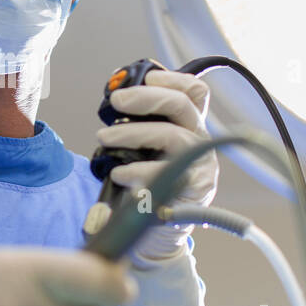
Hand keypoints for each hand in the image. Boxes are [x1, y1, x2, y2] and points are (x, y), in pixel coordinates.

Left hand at [97, 68, 218, 262]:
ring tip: (104, 137)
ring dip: (132, 133)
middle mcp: (200, 140)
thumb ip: (140, 123)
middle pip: (183, 105)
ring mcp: (202, 165)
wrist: (159, 229)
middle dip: (146, 97)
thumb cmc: (149, 181)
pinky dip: (138, 171)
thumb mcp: (147, 147)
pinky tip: (119, 173)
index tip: (144, 76)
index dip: (171, 78)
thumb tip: (116, 98)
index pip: (194, 91)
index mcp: (190, 125)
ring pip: (171, 136)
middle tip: (115, 100)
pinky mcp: (195, 190)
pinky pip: (167, 173)